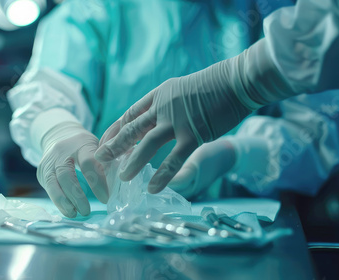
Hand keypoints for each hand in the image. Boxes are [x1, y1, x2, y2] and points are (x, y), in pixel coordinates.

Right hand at [37, 124, 107, 217]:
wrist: (59, 135)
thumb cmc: (83, 145)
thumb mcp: (96, 147)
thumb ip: (104, 163)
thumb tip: (115, 187)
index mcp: (81, 144)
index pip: (88, 162)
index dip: (97, 182)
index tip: (105, 199)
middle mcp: (61, 152)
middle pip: (66, 174)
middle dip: (76, 195)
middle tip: (86, 211)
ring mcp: (48, 162)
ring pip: (52, 183)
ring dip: (63, 201)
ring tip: (74, 214)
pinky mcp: (41, 172)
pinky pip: (49, 188)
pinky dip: (58, 201)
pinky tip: (67, 210)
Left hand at [95, 61, 249, 193]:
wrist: (238, 80)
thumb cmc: (215, 85)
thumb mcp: (182, 90)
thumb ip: (168, 105)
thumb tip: (158, 119)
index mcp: (159, 94)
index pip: (130, 113)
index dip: (116, 129)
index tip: (104, 141)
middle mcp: (163, 106)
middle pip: (132, 128)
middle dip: (114, 145)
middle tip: (100, 159)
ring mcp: (177, 120)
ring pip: (146, 143)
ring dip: (132, 161)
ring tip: (122, 177)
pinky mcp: (194, 134)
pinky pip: (174, 158)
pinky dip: (162, 174)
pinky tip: (153, 187)